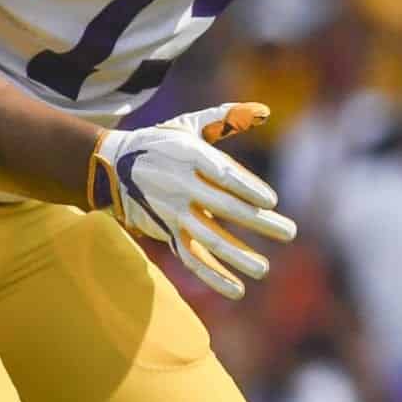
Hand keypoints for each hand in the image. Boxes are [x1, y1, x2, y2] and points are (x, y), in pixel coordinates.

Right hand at [89, 103, 296, 300]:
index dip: (246, 187)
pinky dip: (212, 276)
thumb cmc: (161, 142)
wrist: (111, 166)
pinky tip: (237, 290)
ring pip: (207, 238)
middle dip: (258, 222)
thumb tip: (266, 111)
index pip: (223, 175)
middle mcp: (181, 186)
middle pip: (224, 208)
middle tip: (290, 232)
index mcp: (190, 157)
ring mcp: (173, 213)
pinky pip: (191, 258)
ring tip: (264, 269)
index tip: (272, 201)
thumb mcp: (189, 124)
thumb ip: (227, 117)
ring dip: (235, 257)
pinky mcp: (167, 232)